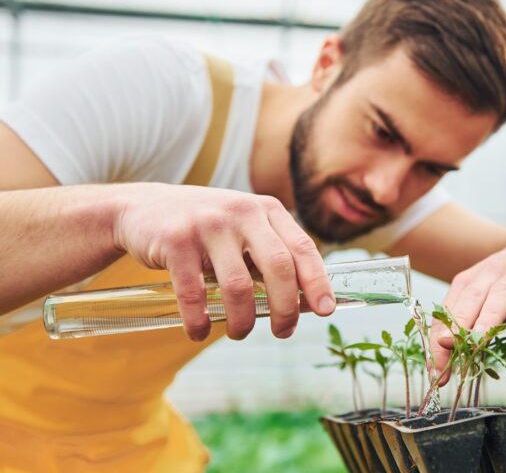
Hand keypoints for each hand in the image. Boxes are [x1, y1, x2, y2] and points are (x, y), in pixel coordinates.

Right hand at [114, 183, 334, 340]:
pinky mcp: (175, 240)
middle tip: (283, 332)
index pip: (303, 247)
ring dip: (243, 320)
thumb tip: (311, 303)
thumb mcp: (245, 230)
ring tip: (239, 333)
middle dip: (286, 308)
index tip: (327, 309)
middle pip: (279, 267)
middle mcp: (242, 212)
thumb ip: (274, 257)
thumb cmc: (206, 228)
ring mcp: (208, 224)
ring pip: (239, 286)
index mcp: (267, 210)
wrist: (142, 208)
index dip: (318, 281)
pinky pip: (194, 293)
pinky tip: (197, 332)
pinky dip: (198, 321)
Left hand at [429, 224, 505, 384]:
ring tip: (481, 337)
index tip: (435, 370)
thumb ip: (470, 328)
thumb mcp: (486, 301)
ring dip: (491, 315)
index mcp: (469, 283)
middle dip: (458, 325)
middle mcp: (490, 274)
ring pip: (502, 293)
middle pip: (471, 300)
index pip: (449, 313)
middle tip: (447, 347)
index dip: (440, 340)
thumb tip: (446, 364)